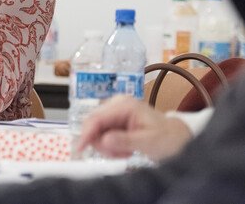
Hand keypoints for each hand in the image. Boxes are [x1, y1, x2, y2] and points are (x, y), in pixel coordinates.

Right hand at [77, 95, 192, 160]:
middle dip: (101, 142)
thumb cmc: (168, 138)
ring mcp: (114, 111)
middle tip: (118, 155)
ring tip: (125, 152)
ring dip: (107, 146)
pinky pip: (102, 134)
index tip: (80, 148)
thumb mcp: (148, 142)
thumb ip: (125, 140)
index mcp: (124, 105)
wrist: (178, 138)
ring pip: (96, 131)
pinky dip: (110, 145)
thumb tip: (103, 140)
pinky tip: (124, 149)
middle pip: (93, 124)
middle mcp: (116, 104)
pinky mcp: (114, 120)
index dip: (86, 133)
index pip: (97, 118)